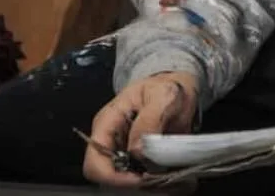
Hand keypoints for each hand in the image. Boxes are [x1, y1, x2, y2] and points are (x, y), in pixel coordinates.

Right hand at [83, 71, 199, 186]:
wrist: (179, 88)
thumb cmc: (167, 87)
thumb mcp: (163, 95)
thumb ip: (149, 119)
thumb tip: (137, 149)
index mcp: (108, 122)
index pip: (94, 161)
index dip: (112, 176)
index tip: (139, 178)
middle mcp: (111, 142)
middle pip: (108, 178)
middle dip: (134, 184)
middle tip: (161, 179)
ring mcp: (124, 154)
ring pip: (127, 185)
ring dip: (150, 187)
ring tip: (174, 180)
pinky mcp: (139, 163)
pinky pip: (143, 183)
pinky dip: (159, 185)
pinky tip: (176, 179)